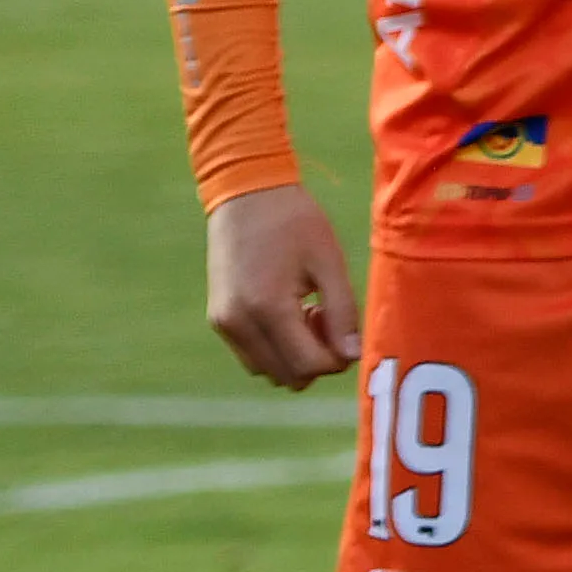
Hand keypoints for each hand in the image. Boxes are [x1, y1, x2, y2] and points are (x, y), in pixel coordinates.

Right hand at [206, 187, 358, 387]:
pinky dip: (276, 347)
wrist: (246, 194)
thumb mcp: (329, 263)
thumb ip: (343, 313)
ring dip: (295, 355)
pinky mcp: (218, 318)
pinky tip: (289, 310)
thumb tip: (353, 356)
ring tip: (308, 311)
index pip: (308, 366)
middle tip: (328, 317)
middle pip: (287, 377)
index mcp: (268, 308)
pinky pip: (252, 354)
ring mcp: (223, 323)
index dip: (337, 359)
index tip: (347, 331)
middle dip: (317, 359)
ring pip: (268, 370)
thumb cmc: (295, 222)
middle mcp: (238, 323)